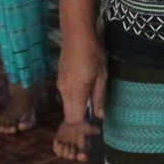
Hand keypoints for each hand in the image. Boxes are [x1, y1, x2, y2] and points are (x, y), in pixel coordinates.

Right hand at [53, 34, 107, 160]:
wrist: (77, 35)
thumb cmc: (93, 54)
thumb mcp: (102, 76)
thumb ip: (99, 98)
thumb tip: (99, 116)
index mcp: (76, 92)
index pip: (75, 120)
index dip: (83, 129)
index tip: (95, 129)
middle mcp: (65, 91)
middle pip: (69, 116)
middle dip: (80, 124)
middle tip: (94, 125)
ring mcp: (61, 85)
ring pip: (67, 106)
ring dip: (78, 112)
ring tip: (92, 110)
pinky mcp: (61, 79)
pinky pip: (67, 97)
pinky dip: (75, 103)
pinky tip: (86, 97)